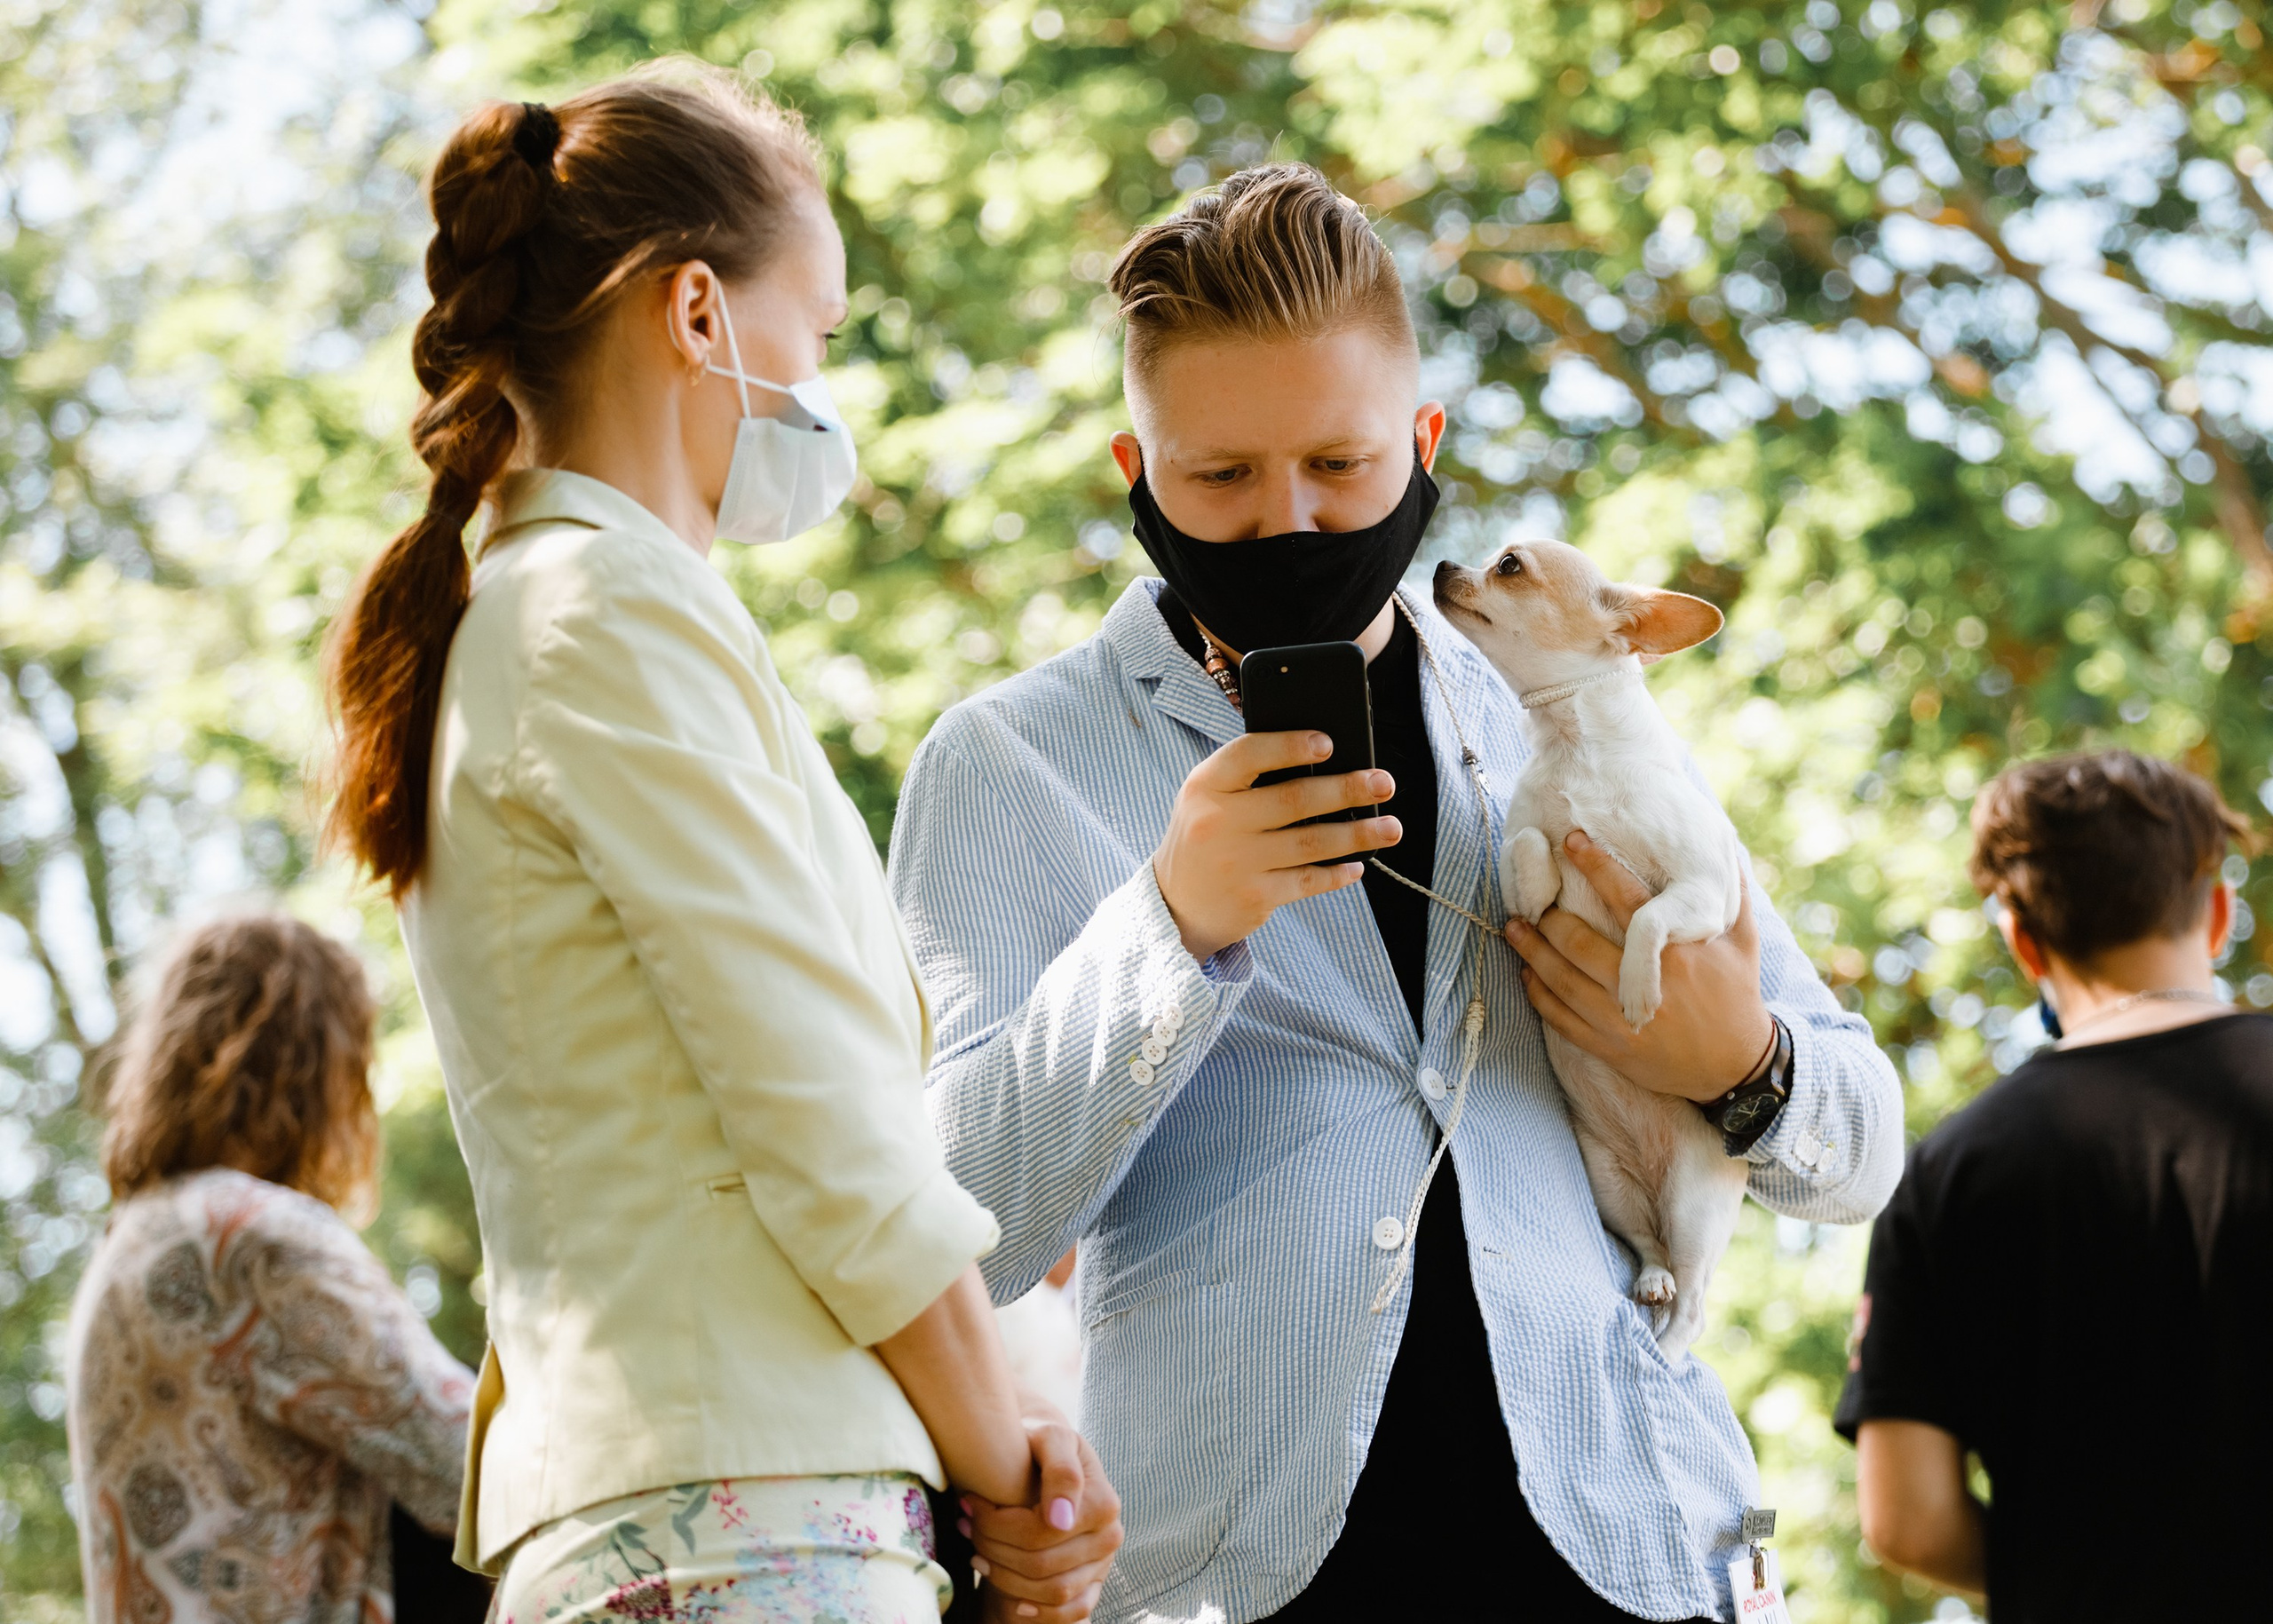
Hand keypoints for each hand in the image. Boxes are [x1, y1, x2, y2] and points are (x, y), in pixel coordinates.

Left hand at [961, 1406, 1122, 1622]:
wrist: (1049, 1458)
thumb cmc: (1042, 1444)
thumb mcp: (1049, 1437)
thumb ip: (1060, 1470)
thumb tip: (1061, 1521)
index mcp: (1103, 1503)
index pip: (1038, 1532)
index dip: (995, 1524)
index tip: (969, 1504)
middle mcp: (1109, 1537)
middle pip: (1040, 1564)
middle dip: (993, 1548)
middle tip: (966, 1526)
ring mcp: (1103, 1564)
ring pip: (1051, 1592)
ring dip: (1005, 1578)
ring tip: (977, 1552)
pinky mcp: (1094, 1584)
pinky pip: (1071, 1611)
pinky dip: (1041, 1613)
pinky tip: (1014, 1600)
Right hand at [1153, 730, 1400, 961]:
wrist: (1174, 905)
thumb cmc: (1206, 837)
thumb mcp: (1208, 798)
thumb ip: (1249, 776)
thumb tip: (1325, 760)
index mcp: (1205, 785)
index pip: (1250, 754)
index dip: (1291, 746)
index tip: (1329, 743)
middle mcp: (1218, 822)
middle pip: (1295, 799)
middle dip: (1347, 789)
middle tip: (1384, 783)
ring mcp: (1237, 862)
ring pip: (1312, 843)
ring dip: (1358, 834)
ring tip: (1391, 827)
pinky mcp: (1255, 897)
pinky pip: (1308, 880)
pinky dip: (1337, 874)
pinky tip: (1357, 866)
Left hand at [1503, 829, 1773, 1102]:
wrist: (1737, 1069)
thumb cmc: (1738, 997)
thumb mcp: (1744, 944)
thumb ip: (1734, 897)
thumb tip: (1728, 850)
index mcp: (1673, 951)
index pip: (1624, 898)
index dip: (1595, 865)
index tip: (1570, 841)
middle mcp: (1641, 982)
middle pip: (1578, 942)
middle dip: (1548, 917)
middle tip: (1530, 898)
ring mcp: (1621, 1019)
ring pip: (1562, 980)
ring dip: (1532, 952)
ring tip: (1513, 928)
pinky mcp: (1610, 1047)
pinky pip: (1561, 1019)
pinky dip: (1539, 995)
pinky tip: (1527, 976)